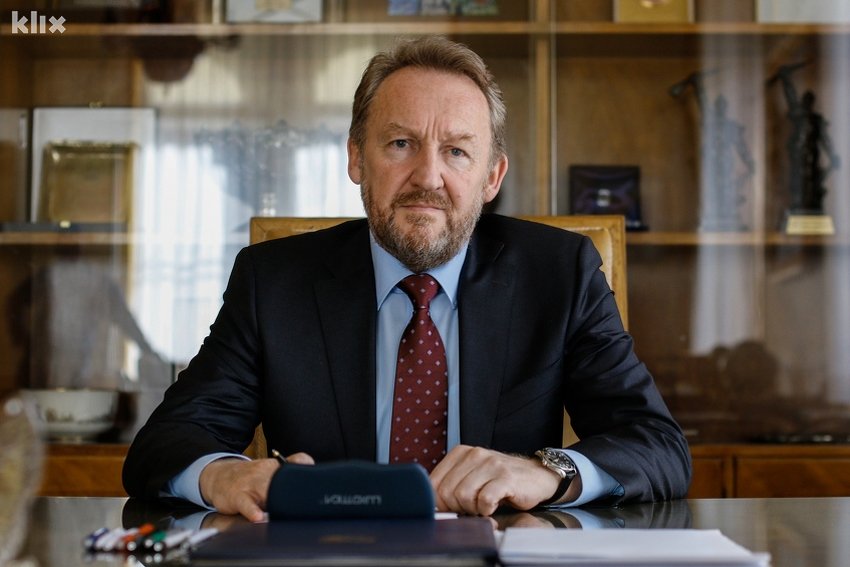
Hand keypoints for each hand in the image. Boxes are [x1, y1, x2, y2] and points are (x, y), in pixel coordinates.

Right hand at [199, 452, 313, 521]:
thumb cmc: (249, 477)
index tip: (318, 481)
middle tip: (307, 504)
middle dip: (295, 491)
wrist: (219, 477)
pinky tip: (259, 518)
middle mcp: (265, 473)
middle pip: (284, 479)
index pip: (297, 461)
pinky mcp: (238, 496)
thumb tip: (314, 472)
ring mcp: (251, 485)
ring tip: (284, 513)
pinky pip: (246, 504)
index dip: (308, 467)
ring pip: (266, 491)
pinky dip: (253, 511)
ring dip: (275, 502)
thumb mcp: (269, 470)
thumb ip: (291, 469)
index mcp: (276, 466)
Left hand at [429, 445, 568, 515]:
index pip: (434, 482)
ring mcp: (491, 464)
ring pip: (464, 496)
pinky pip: (484, 501)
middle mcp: (474, 454)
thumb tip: (429, 505)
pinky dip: (487, 510)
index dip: (439, 502)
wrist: (536, 476)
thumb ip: (450, 485)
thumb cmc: (500, 480)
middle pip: (447, 492)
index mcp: (461, 453)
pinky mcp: (505, 477)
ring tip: (484, 505)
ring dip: (473, 509)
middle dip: (457, 507)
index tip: (451, 508)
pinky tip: (494, 506)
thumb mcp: (472, 476)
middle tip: (472, 507)